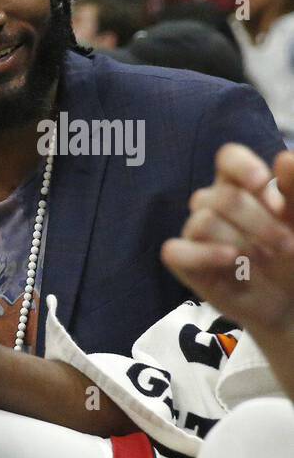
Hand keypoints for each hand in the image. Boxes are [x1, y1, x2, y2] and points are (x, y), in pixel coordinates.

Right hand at [162, 145, 293, 334]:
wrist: (289, 299)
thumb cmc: (293, 255)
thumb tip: (285, 159)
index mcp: (242, 185)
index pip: (228, 158)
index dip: (242, 167)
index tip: (263, 184)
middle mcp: (214, 204)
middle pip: (221, 196)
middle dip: (259, 221)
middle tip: (287, 244)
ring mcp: (196, 233)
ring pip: (203, 222)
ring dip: (241, 243)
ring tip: (262, 260)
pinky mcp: (183, 261)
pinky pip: (175, 251)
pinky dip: (203, 254)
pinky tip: (230, 260)